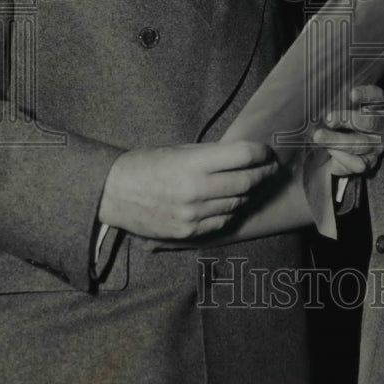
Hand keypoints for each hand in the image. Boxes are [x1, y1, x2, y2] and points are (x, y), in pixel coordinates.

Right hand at [98, 141, 278, 238]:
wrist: (113, 193)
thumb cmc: (146, 165)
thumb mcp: (179, 151)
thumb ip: (211, 155)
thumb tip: (244, 155)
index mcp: (193, 164)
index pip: (243, 156)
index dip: (261, 153)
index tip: (267, 151)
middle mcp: (196, 190)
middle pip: (247, 182)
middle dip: (264, 173)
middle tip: (270, 169)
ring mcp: (193, 215)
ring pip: (237, 203)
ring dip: (248, 193)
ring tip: (252, 184)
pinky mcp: (189, 232)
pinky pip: (222, 222)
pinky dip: (231, 210)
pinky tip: (231, 201)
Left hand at [312, 85, 383, 176]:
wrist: (339, 152)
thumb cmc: (340, 123)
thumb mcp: (339, 110)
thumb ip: (335, 103)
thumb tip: (316, 98)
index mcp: (376, 106)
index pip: (376, 96)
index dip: (366, 95)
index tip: (351, 94)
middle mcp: (381, 125)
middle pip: (369, 121)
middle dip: (347, 119)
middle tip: (328, 119)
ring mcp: (378, 145)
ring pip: (361, 143)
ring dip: (338, 140)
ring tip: (319, 136)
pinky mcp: (370, 162)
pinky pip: (359, 162)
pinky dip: (343, 157)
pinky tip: (331, 151)